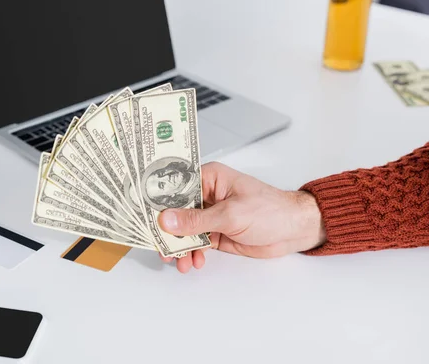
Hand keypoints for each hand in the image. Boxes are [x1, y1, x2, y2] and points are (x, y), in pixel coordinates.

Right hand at [157, 162, 325, 272]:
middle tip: (161, 247)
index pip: (176, 187)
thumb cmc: (271, 210)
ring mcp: (211, 215)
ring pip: (184, 231)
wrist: (294, 230)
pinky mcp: (216, 232)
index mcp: (209, 178)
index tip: (145, 216)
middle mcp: (207, 195)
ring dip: (180, 247)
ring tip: (181, 262)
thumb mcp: (230, 214)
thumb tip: (167, 220)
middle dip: (168, 231)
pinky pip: (196, 243)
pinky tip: (195, 262)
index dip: (159, 202)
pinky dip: (192, 254)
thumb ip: (197, 219)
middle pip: (176, 211)